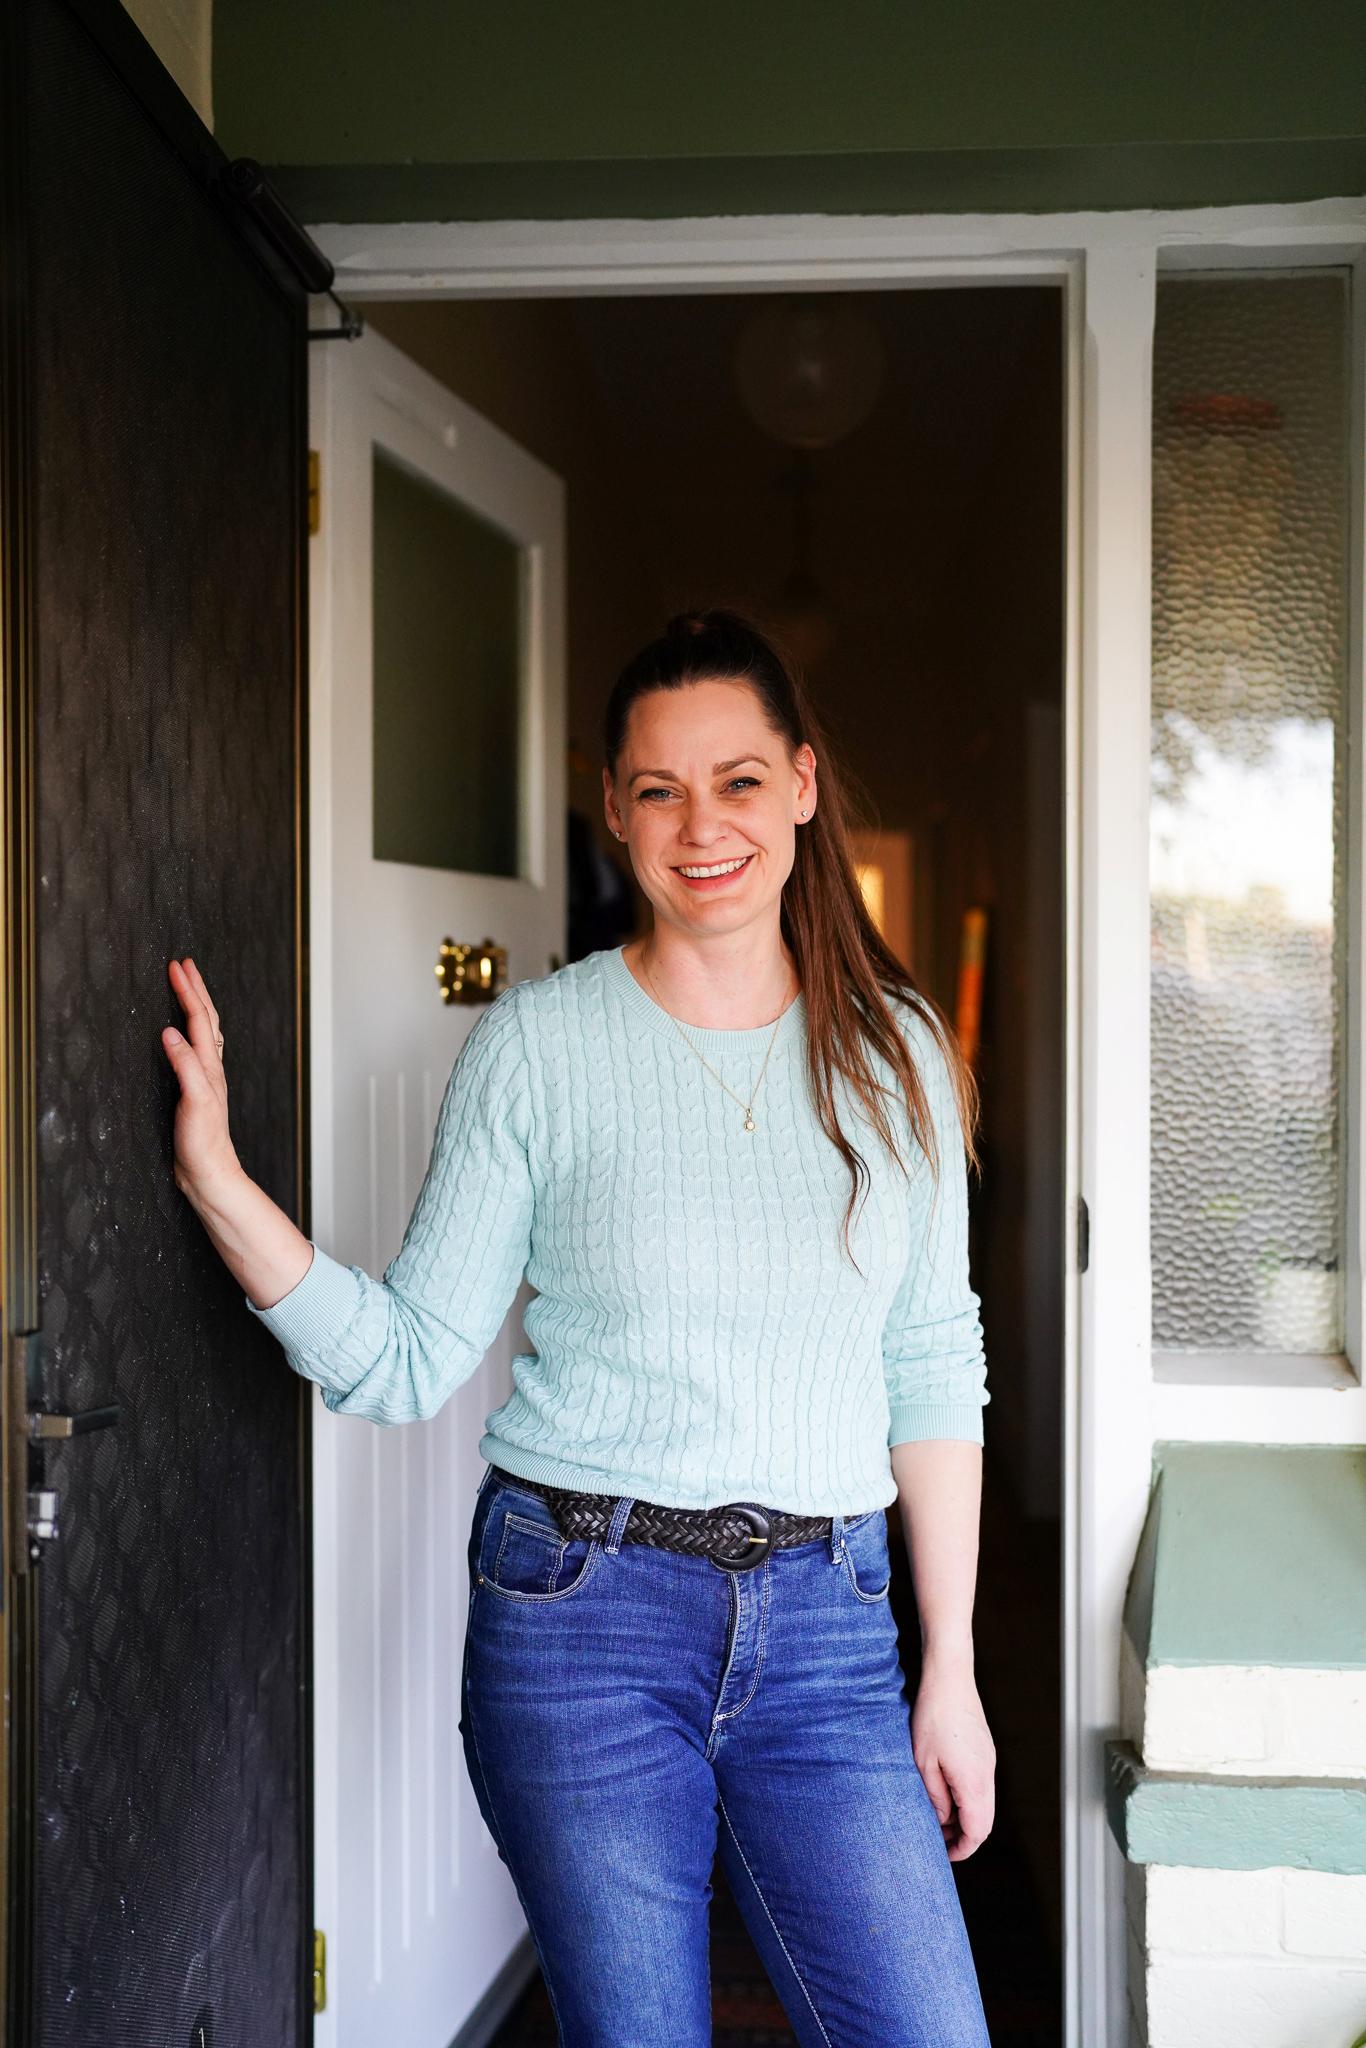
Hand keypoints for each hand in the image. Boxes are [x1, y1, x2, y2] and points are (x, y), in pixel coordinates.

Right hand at [162, 956, 239, 1197]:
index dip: (188, 991)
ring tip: (188, 986)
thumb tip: (170, 1032)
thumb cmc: (203, 1143)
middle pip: (207, 1019)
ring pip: (205, 1032)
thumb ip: (185, 1067)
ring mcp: (205, 1077)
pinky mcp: (195, 1089)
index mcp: (209, 1066)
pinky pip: (196, 1049)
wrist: (209, 1172)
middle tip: (185, 964)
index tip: (177, 966)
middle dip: (196, 989)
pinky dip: (192, 1030)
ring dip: (196, 1006)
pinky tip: (185, 1033)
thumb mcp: (194, 1102)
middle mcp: (210, 1068)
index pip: (199, 1019)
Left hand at [911, 1659, 994, 1860]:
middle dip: (962, 1835)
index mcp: (974, 1782)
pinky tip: (944, 1790)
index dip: (962, 1849)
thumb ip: (935, 1797)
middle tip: (936, 1839)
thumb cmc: (932, 1717)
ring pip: (984, 1803)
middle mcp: (988, 1775)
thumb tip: (942, 1821)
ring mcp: (989, 1761)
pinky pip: (981, 1785)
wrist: (950, 1678)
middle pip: (984, 1820)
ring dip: (964, 1815)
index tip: (944, 1856)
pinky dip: (967, 1797)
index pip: (977, 1831)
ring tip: (935, 1816)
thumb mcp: (923, 1762)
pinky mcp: (985, 1750)